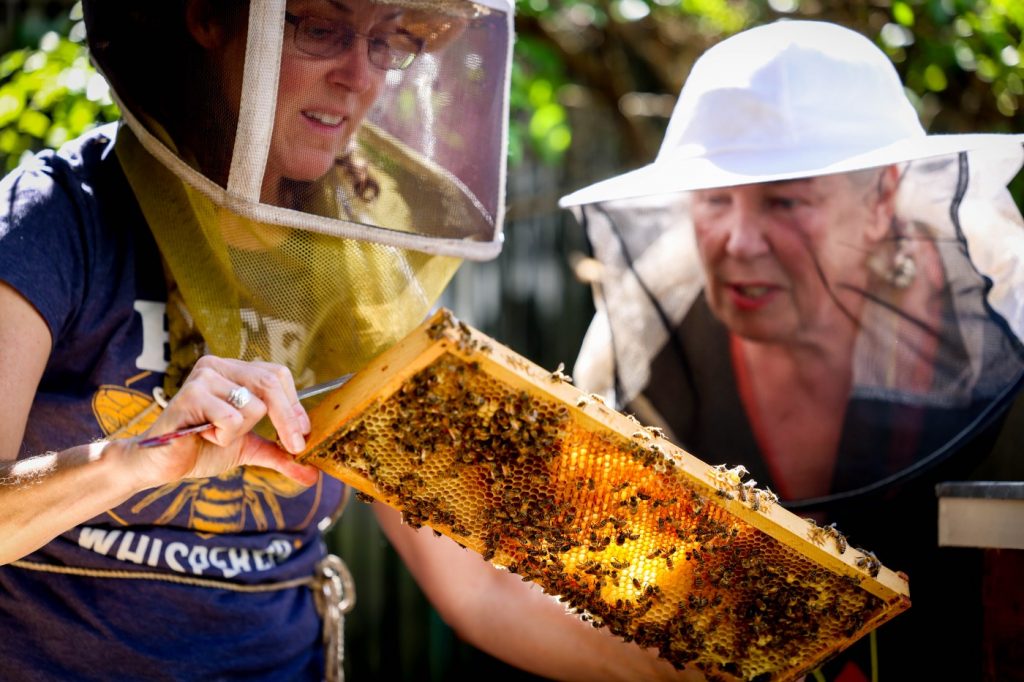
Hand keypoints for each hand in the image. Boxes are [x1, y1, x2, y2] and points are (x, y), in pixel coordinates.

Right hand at [129, 356, 318, 489]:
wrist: (161, 465)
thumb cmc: (201, 449)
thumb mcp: (249, 448)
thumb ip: (279, 454)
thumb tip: (312, 472)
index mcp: (234, 371)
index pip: (277, 375)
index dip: (295, 404)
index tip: (303, 433)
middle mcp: (220, 366)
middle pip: (271, 384)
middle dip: (288, 419)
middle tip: (296, 447)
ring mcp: (204, 377)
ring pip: (253, 405)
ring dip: (240, 432)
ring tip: (215, 434)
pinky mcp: (191, 394)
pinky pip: (231, 418)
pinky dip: (223, 437)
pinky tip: (203, 435)